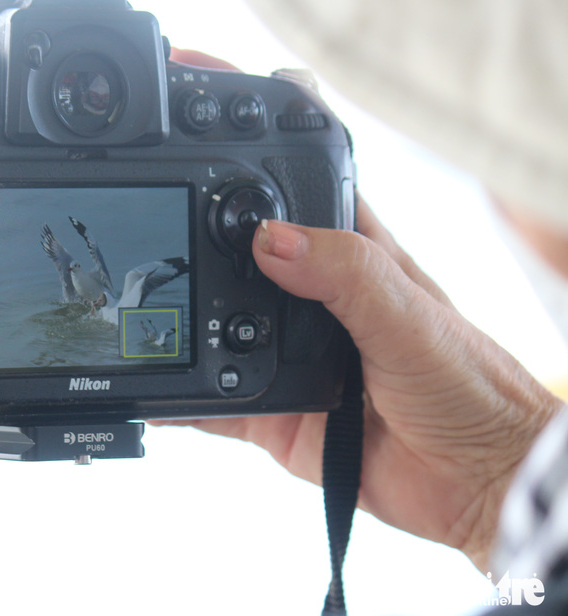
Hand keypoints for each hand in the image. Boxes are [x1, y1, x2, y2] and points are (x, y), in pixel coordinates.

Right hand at [157, 50, 563, 570]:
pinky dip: (177, 396)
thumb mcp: (410, 318)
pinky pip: (209, 400)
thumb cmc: (471, 387)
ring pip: (213, 325)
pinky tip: (150, 387)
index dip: (244, 158)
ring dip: (178, 320)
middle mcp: (309, 299)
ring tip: (140, 315)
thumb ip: (347, 275)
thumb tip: (270, 239)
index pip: (289, 190)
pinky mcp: (270, 409)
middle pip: (233, 257)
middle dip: (188, 242)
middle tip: (143, 232)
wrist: (475, 482)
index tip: (192, 133)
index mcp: (349, 255)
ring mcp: (284, 353)